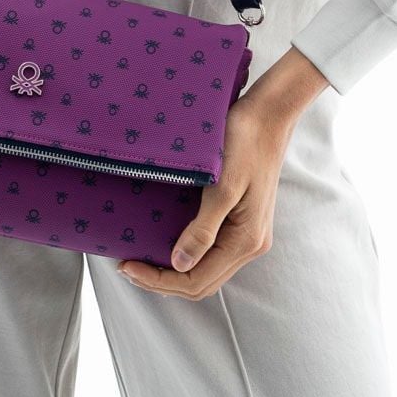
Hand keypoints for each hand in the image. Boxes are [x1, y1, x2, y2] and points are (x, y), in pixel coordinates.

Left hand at [114, 49, 327, 297]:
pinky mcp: (243, 220)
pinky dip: (187, 254)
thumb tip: (179, 264)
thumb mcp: (222, 185)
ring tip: (141, 258)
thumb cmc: (245, 142)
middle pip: (201, 282)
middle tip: (127, 266)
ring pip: (207, 270)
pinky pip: (213, 251)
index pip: (197, 280)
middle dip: (162, 280)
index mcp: (246, 240)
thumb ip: (203, 229)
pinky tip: (166, 241)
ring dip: (174, 271)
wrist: (269, 115)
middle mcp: (251, 244)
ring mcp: (248, 233)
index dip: (159, 280)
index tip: (126, 265)